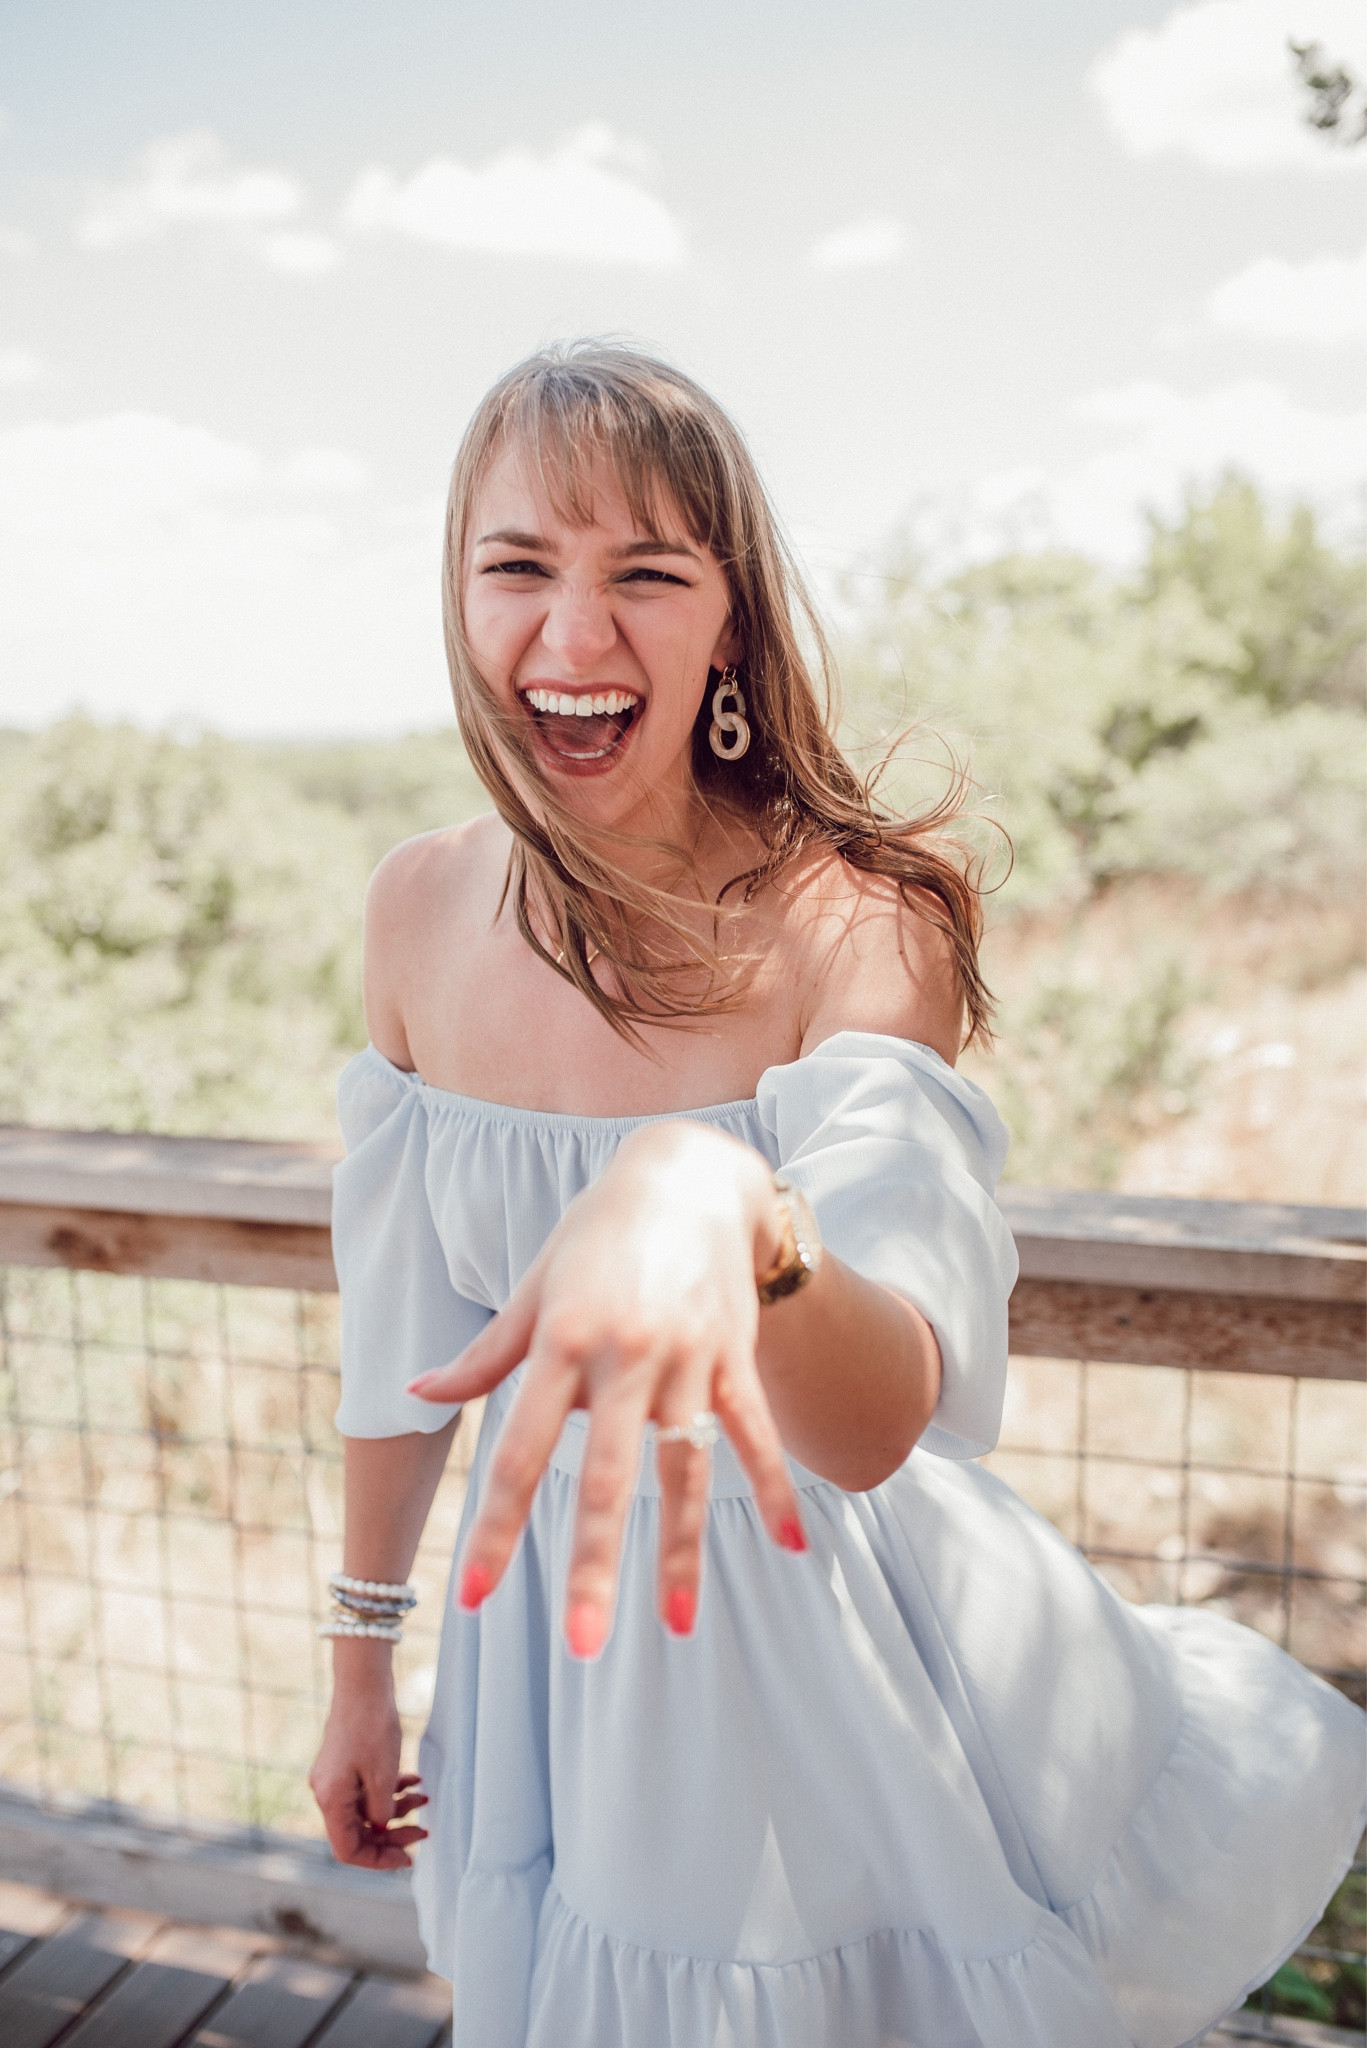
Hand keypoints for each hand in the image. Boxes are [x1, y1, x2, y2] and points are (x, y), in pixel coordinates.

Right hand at [309, 1669, 428, 1869]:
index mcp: (331, 1801)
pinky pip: (366, 1789)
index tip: (407, 1857)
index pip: (348, 1850)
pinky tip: (412, 1780)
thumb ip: (381, 1813)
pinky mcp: (344, 1764)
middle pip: (359, 1832)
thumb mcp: (383, 1775)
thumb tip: (382, 1831)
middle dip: (393, 1835)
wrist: (363, 1682)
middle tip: (423, 1831)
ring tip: (423, 1797)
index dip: (378, 1860)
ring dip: (396, 1809)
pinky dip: (389, 1790)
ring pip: (366, 1810)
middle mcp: (326, 1793)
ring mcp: (334, 1778)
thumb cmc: (372, 1726)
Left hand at [407, 1122, 806, 1656]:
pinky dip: (777, 1488)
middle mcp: (625, 1356)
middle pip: (605, 1476)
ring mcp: (687, 1359)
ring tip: (674, 1626)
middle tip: (580, 1645)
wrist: (693, 1176)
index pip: (519, 1450)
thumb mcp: (537, 1285)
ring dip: (679, 1550)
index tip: (473, 1597)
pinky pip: (754, 1433)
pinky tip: (793, 1548)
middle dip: (591, 1564)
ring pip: (684, 1470)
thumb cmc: (598, 1233)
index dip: (494, 1526)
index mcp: (563, 1340)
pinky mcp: (734, 1358)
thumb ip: (485, 1353)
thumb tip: (417, 1391)